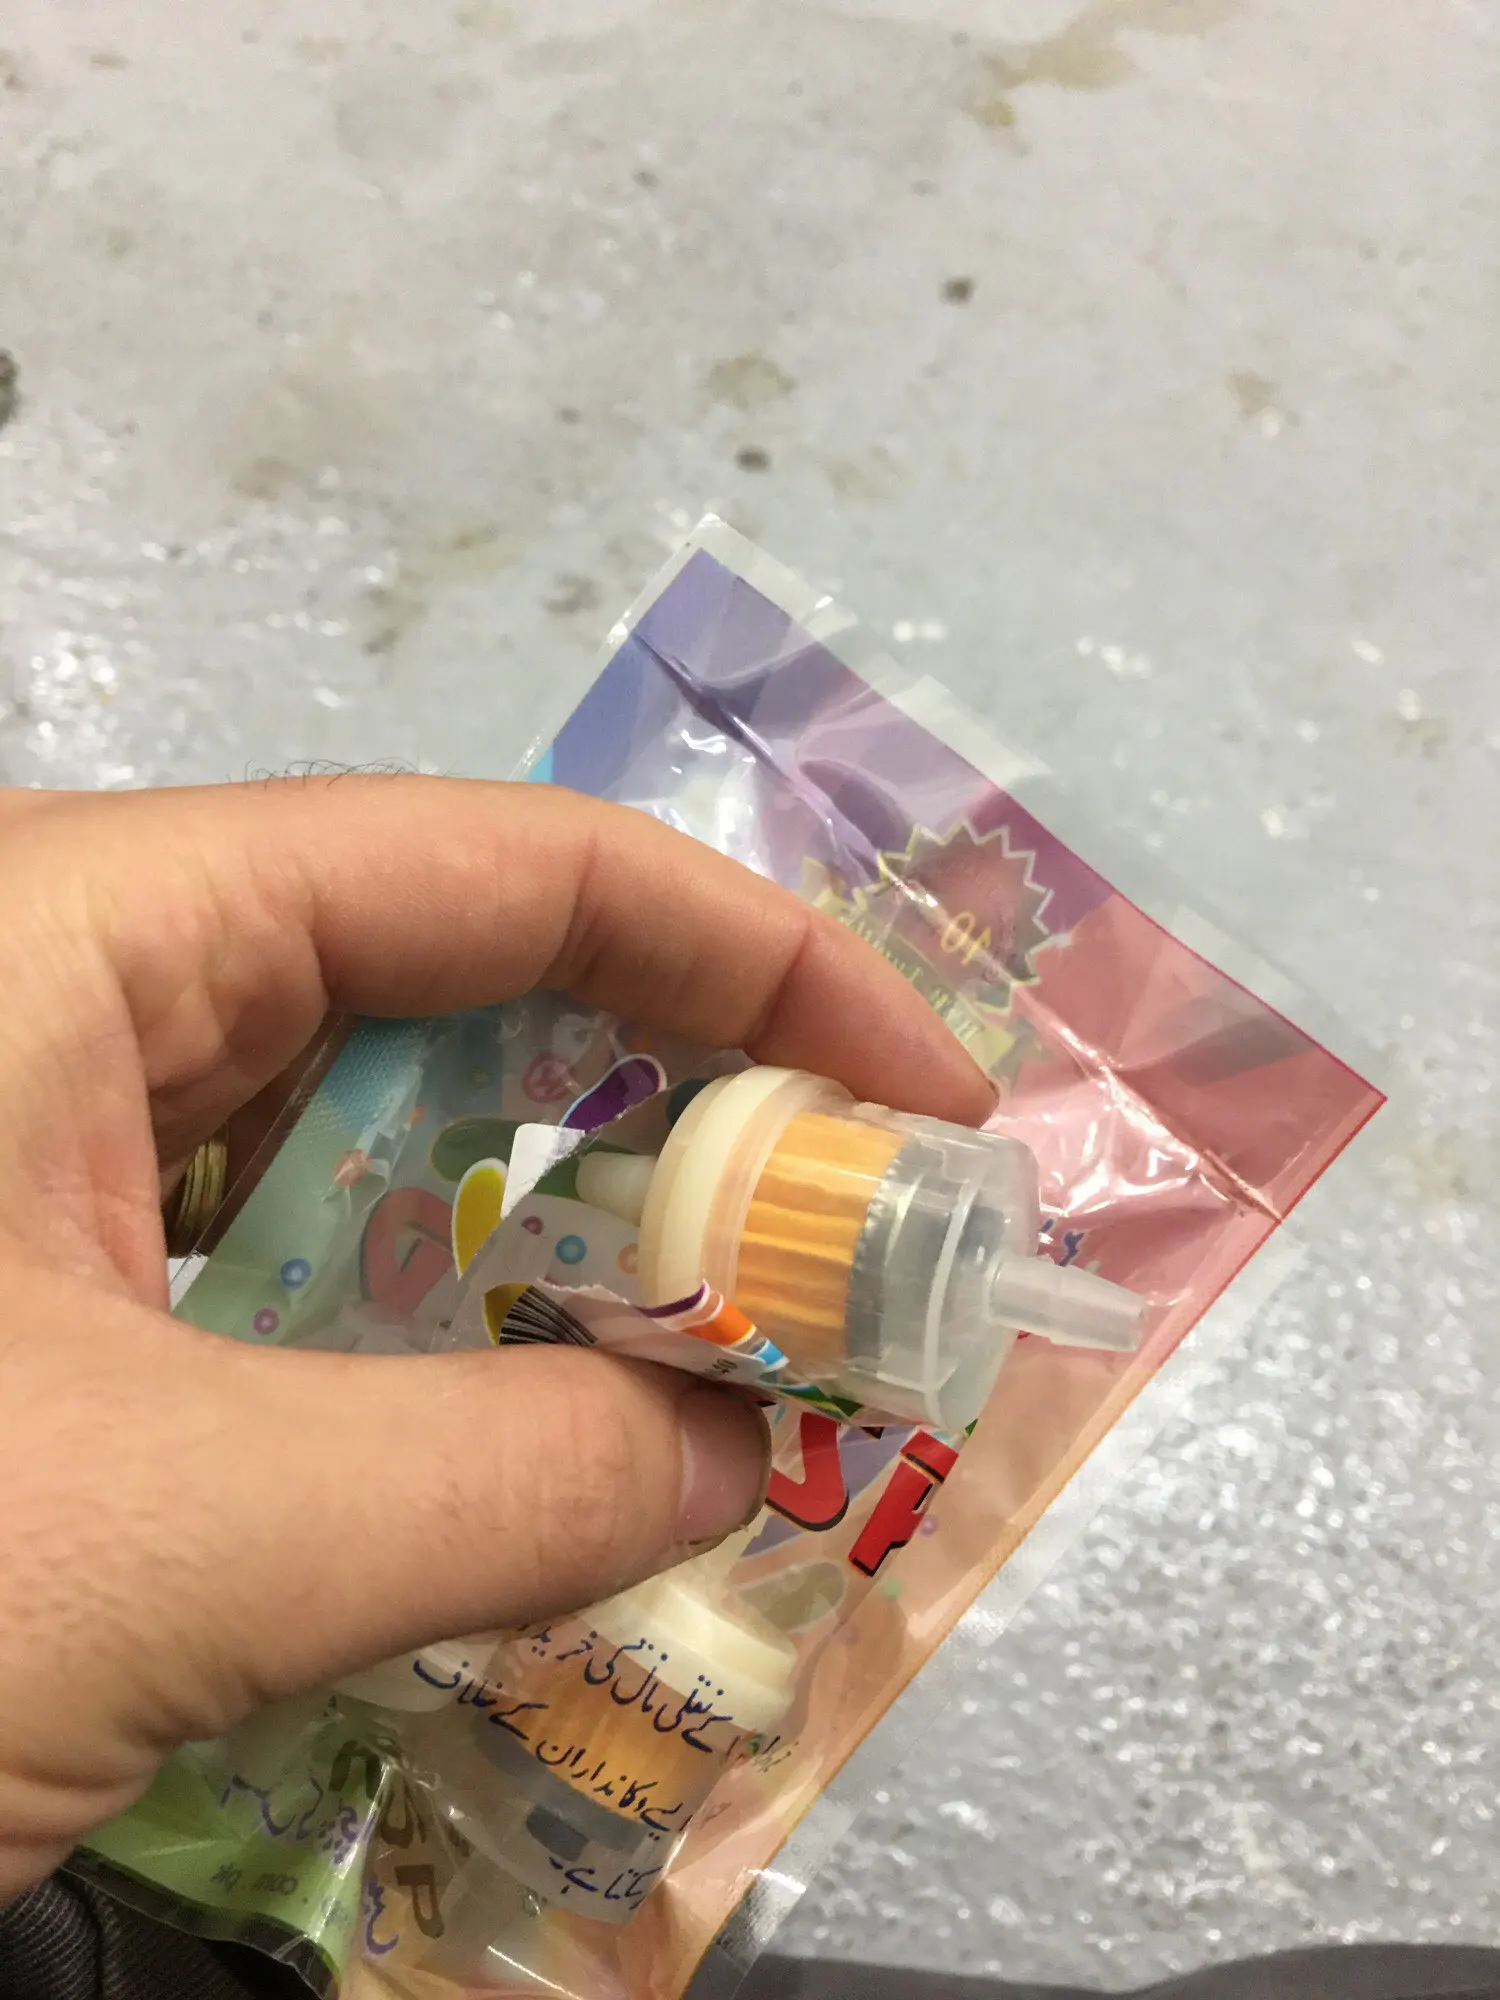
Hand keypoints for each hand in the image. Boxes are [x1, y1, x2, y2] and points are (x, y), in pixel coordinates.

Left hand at [0, 777, 989, 1897]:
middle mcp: (72, 992)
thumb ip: (511, 1482)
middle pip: (456, 984)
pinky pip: (291, 1255)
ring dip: (562, 1242)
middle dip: (675, 1110)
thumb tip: (756, 1449)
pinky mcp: (35, 1273)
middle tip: (844, 1253)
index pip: (498, 866)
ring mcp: (43, 1135)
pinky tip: (524, 1431)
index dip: (749, 955)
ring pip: (377, 1134)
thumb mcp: (174, 1539)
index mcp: (78, 935)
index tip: (920, 1086)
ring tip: (729, 1352)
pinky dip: (434, 1338)